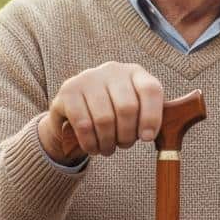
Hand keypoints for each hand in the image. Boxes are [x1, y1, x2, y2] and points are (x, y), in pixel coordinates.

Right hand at [38, 62, 163, 161]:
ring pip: (104, 118)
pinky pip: (83, 124)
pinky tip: (93, 148)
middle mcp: (112, 70)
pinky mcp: (68, 91)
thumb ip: (149, 117)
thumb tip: (150, 135)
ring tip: (108, 149)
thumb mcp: (136, 109)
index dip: (152, 117)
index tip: (147, 138)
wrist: (75, 109)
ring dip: (108, 142)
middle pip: (127, 107)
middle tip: (124, 145)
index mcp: (135, 72)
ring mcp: (88, 77)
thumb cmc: (115, 112)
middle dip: (127, 134)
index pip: (150, 90)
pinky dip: (90, 142)